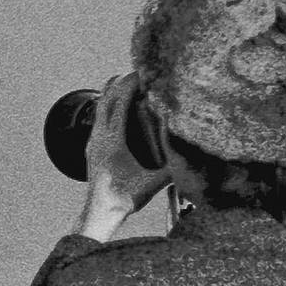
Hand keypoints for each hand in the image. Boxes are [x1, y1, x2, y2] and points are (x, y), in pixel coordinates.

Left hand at [76, 74, 171, 240]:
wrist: (99, 212)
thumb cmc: (124, 199)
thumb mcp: (153, 182)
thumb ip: (174, 167)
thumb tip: (194, 151)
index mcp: (112, 142)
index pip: (118, 104)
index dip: (129, 85)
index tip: (142, 72)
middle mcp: (98, 138)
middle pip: (105, 99)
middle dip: (121, 83)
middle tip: (140, 73)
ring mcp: (92, 141)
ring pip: (100, 107)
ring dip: (114, 93)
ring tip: (132, 84)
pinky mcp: (92, 147)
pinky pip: (99, 118)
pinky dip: (110, 107)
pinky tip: (123, 107)